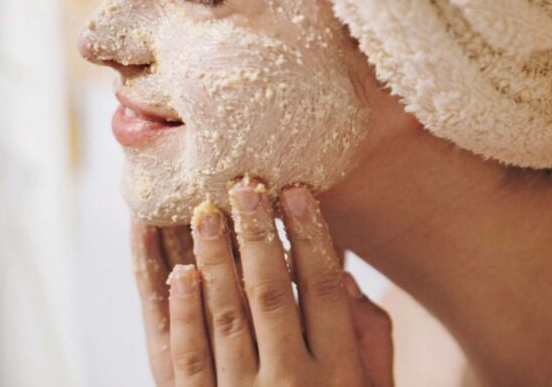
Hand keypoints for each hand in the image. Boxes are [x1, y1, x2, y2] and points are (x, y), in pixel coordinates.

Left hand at [129, 180, 393, 385]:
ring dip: (215, 260)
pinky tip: (181, 272)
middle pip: (271, 295)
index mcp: (337, 375)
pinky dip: (181, 314)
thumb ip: (370, 339)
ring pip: (225, 319)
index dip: (310, 237)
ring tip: (205, 210)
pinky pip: (188, 360)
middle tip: (246, 184)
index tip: (298, 191)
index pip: (321, 291)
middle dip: (258, 235)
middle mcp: (292, 384)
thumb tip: (343, 279)